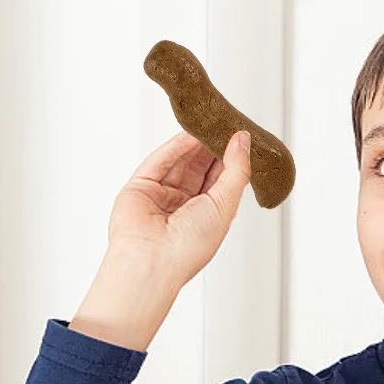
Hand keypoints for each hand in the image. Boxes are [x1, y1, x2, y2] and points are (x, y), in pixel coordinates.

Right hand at [107, 129, 251, 288]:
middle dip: (213, 148)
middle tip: (224, 125)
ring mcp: (161, 197)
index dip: (231, 159)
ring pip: (180, 163)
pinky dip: (175, 147)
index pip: (221, 181)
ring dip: (195, 144)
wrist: (152, 260)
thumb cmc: (189, 247)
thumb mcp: (226, 204)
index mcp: (207, 218)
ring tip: (210, 123)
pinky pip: (159, 162)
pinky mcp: (140, 188)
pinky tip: (190, 134)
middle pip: (200, 169)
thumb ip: (236, 170)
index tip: (241, 137)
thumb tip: (243, 141)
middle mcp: (183, 208)